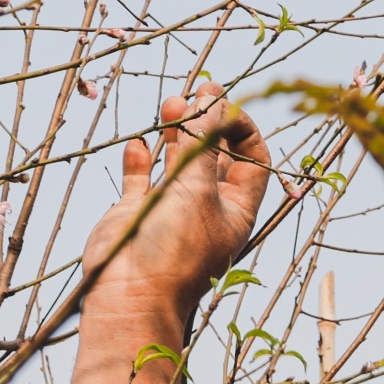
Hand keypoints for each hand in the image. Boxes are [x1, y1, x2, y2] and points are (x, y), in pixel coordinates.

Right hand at [80, 86, 272, 328]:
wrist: (130, 295)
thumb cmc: (174, 249)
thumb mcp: (197, 189)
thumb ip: (202, 142)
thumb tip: (211, 97)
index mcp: (236, 208)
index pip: (253, 160)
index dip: (243, 129)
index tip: (225, 108)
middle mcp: (206, 207)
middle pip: (214, 154)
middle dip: (209, 121)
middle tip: (199, 89)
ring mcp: (170, 209)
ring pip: (177, 160)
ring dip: (176, 130)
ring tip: (171, 102)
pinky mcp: (136, 212)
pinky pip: (141, 178)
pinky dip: (142, 158)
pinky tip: (140, 143)